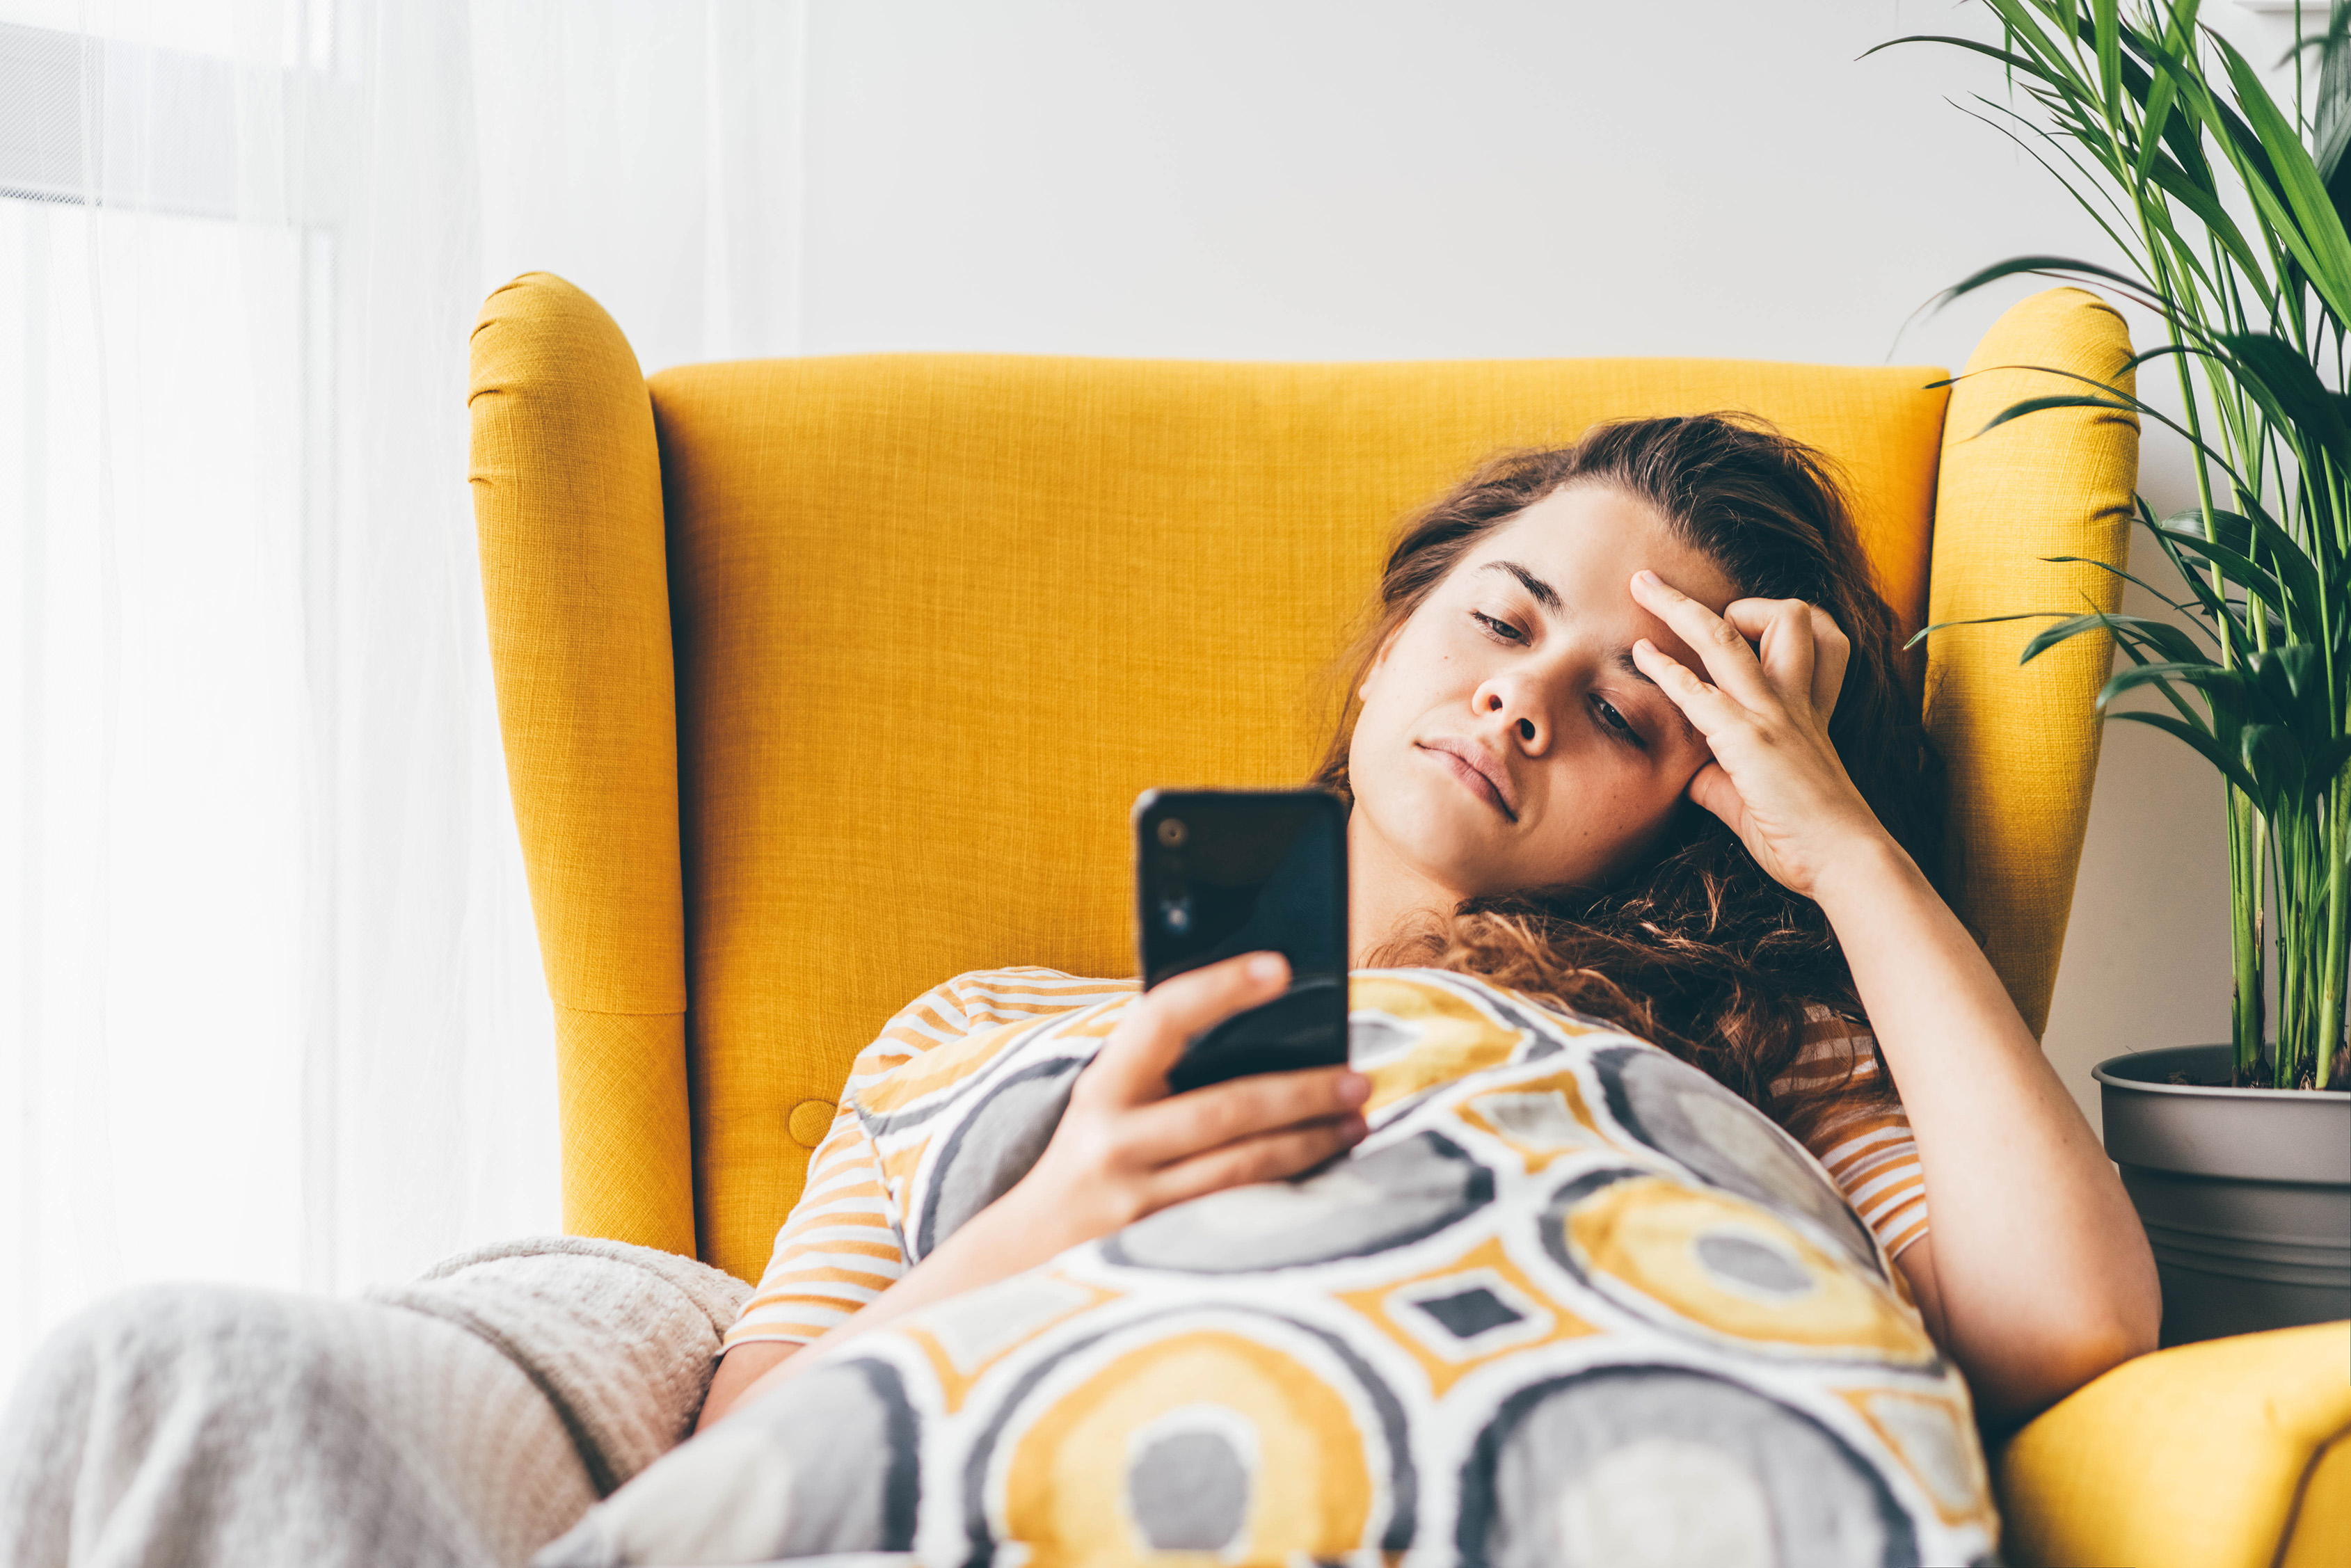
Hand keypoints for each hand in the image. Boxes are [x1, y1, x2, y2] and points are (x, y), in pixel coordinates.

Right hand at [995, 952, 1370, 1258]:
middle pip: (1225, 1106)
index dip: (1220, 988)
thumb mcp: (1108, 1107)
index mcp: (1102, 1088)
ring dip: (1311, 1141)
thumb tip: (1270, 1033)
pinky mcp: (1159, 1249)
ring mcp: (1135, 1201)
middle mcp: (1113, 1141)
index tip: (1281, 967)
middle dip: (1302, 1090)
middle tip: (1359, 1077)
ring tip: (1356, 1122)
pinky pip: (1240, 1214)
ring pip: (1243, 1165)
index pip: (1161, 1018)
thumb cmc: (1091, 1162)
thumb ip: (1164, 1071)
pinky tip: (1328, 1174)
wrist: (1023, 1257)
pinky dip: (1291, 1190)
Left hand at [1626, 569, 1891, 899]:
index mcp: (1807, 711)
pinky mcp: (1751, 740)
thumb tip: (1690, 777)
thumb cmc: (1808, 839)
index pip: (1809, 639)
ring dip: (1679, 609)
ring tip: (1641, 587)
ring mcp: (1774, 716)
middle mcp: (1793, 702)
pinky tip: (1641, 657)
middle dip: (1705, 597)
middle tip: (1652, 579)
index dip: (1767, 618)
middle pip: (1775, 618)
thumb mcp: (1759, 801)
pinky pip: (1702, 693)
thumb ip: (1722, 781)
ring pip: (1727, 639)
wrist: (1846, 861)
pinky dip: (1667, 671)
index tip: (1724, 617)